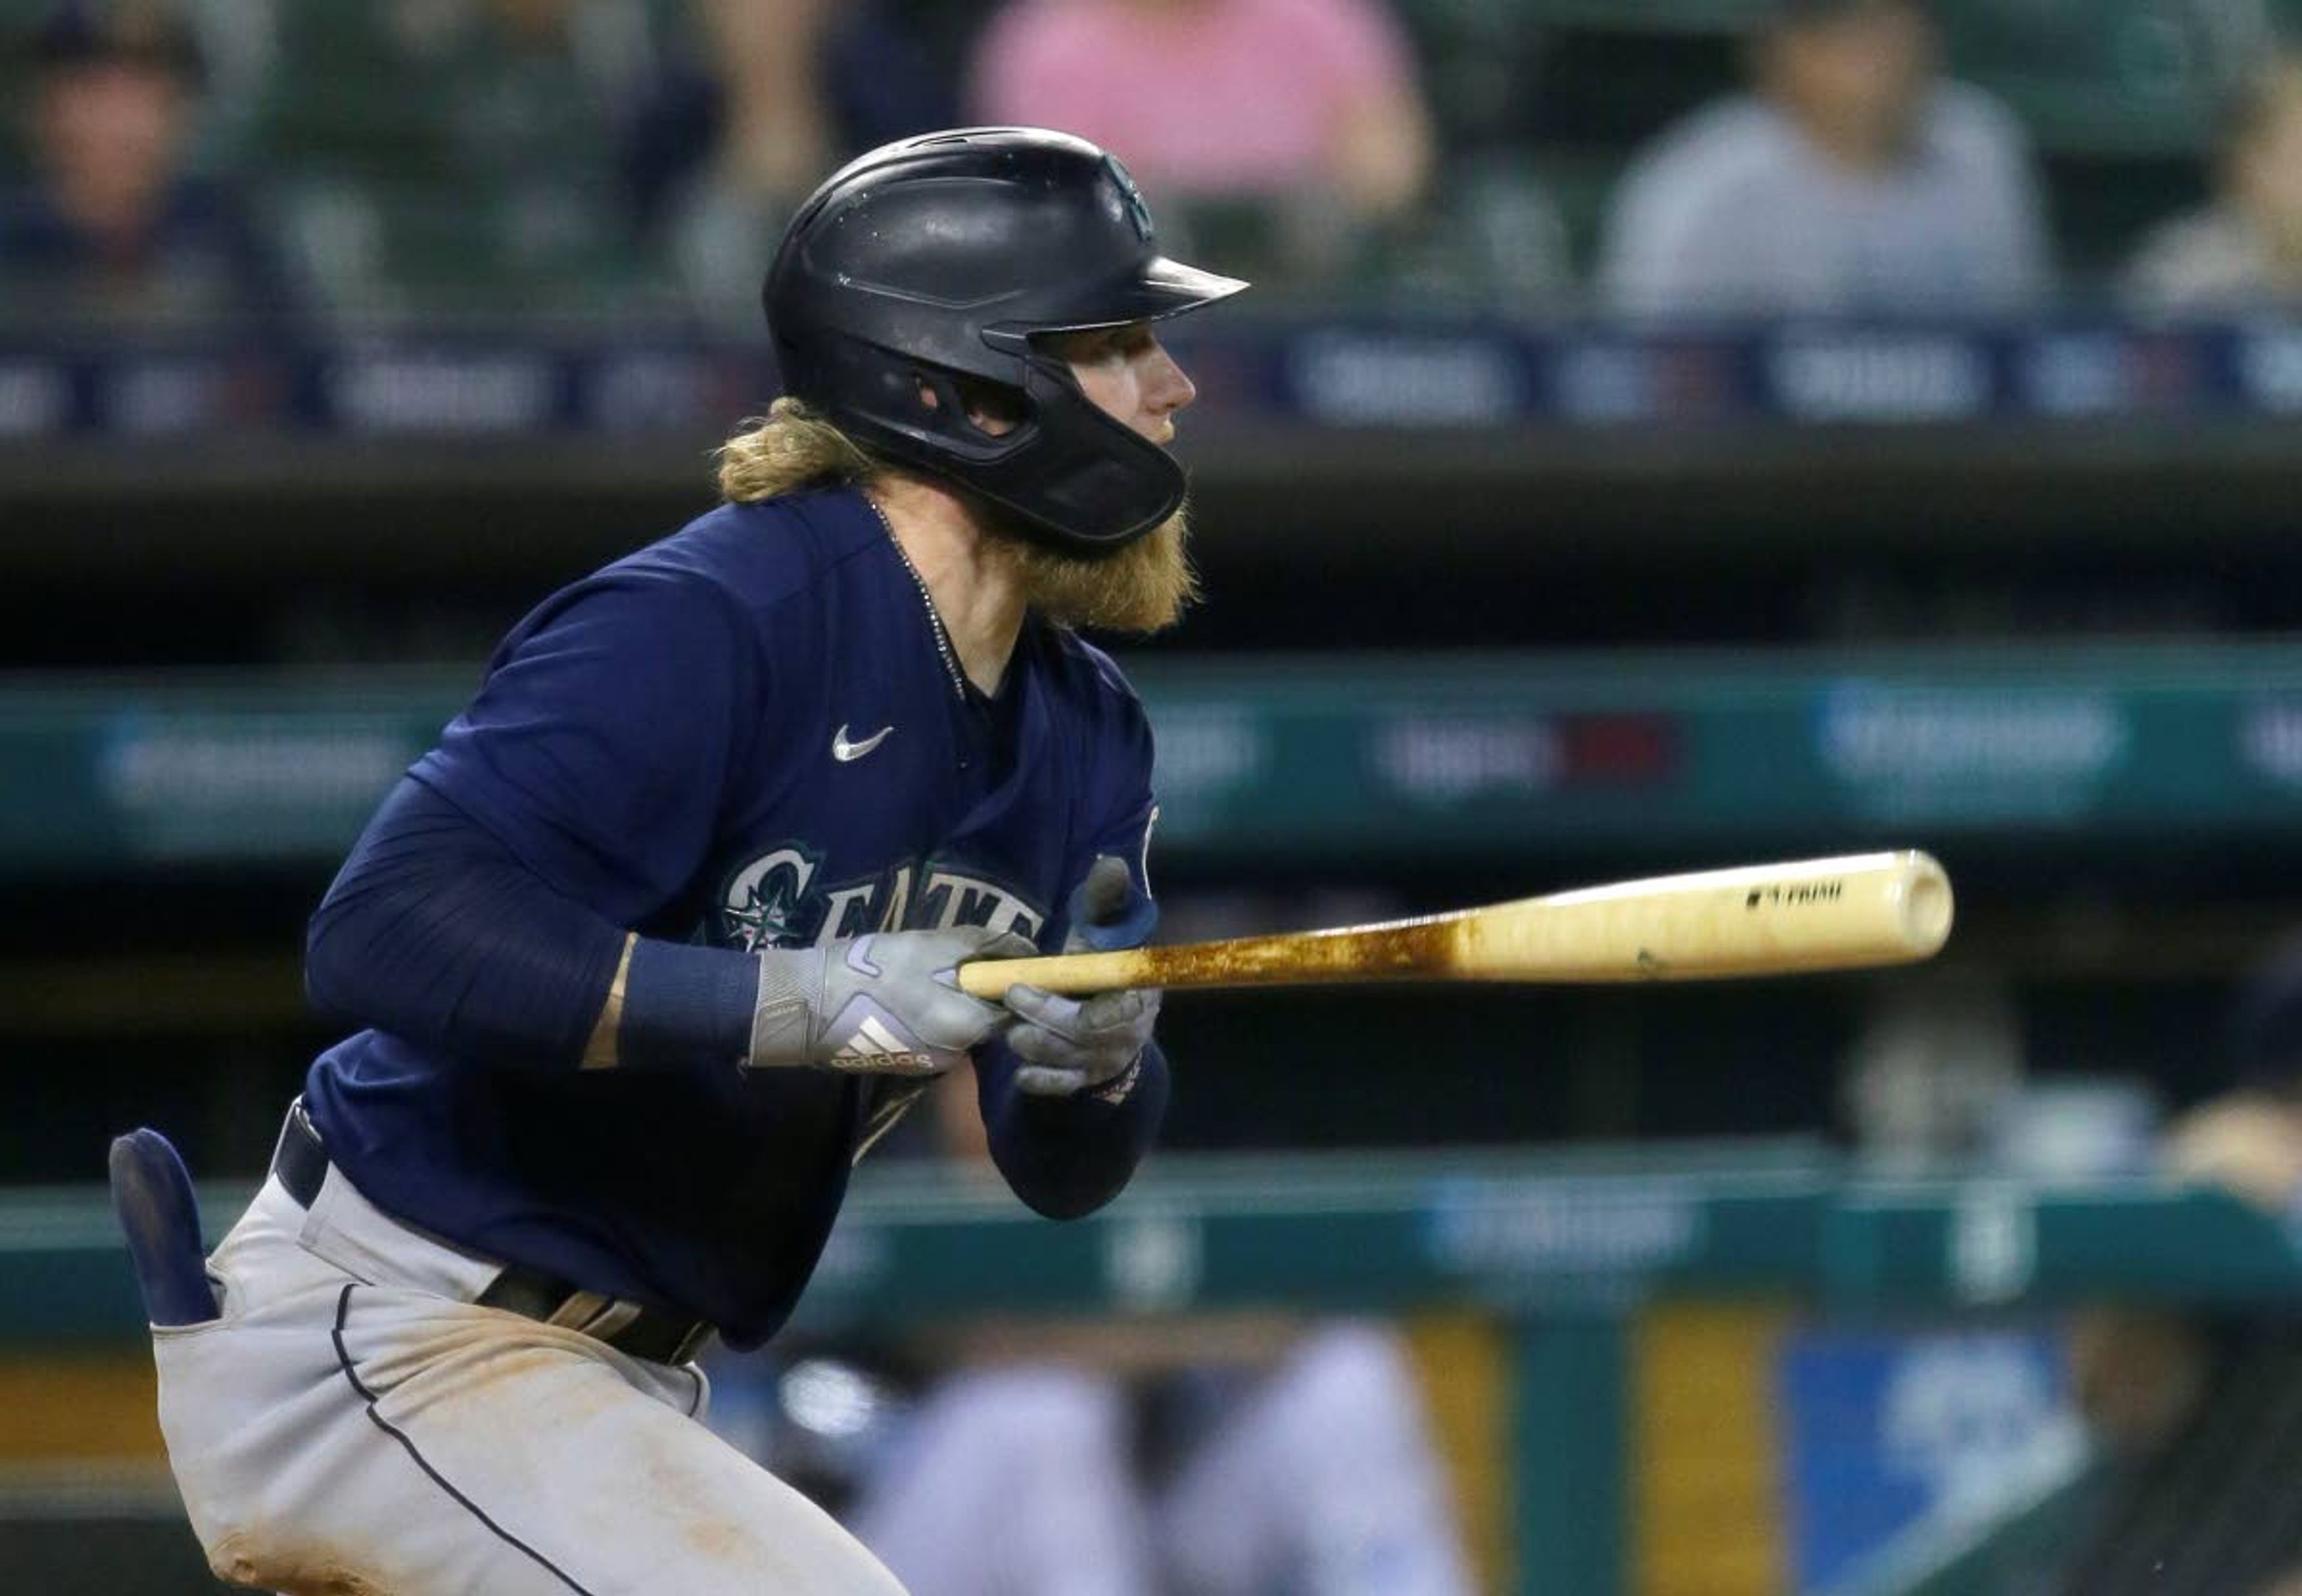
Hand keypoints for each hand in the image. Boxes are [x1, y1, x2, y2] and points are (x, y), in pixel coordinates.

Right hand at [747, 927, 1036, 1075]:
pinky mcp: (908, 1063)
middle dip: (979, 989)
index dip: (1015, 981)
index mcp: (969, 1027)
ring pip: (960, 1026)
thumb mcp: (933, 945)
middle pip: (989, 1019)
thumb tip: (1025, 949)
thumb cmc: (874, 970)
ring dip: (953, 1001)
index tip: (1003, 958)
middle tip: (954, 959)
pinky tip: (906, 993)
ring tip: (924, 972)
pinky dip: (931, 1014)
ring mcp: (931, 1063)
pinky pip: (935, 1034)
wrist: (809, 1006)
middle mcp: (958, 1055)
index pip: (1017, 1008)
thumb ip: (983, 946)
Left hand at [1005, 855, 1160, 1098]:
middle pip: (1084, 1034)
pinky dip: (1038, 1079)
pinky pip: (1060, 1087)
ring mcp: (1107, 1060)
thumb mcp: (1105, 931)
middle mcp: (1129, 1033)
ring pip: (1066, 1059)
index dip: (1090, 1006)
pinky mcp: (1086, 1080)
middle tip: (1013, 997)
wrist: (1113, 1017)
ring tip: (1011, 1030)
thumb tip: (1111, 863)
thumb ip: (1106, 900)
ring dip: (1034, 1044)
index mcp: (1139, 995)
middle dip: (1045, 1016)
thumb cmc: (1101, 965)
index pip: (1120, 1010)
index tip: (1043, 987)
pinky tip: (1020, 1069)